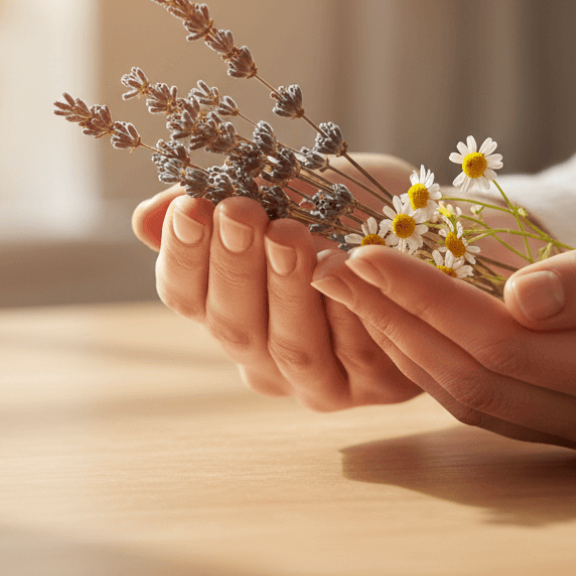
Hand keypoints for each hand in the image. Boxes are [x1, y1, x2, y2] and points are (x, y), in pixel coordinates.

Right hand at [131, 154, 423, 409]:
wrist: (428, 226)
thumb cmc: (344, 207)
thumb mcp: (284, 191)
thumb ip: (221, 204)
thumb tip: (147, 220)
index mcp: (228, 309)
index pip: (186, 293)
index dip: (185, 252)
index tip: (193, 205)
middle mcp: (263, 355)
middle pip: (233, 324)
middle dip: (235, 265)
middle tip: (242, 212)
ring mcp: (316, 378)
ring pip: (293, 345)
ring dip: (290, 289)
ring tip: (293, 234)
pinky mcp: (373, 385)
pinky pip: (359, 353)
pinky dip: (353, 311)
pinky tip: (354, 269)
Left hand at [311, 199, 575, 462]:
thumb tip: (513, 293)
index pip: (505, 345)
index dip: (428, 299)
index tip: (367, 253)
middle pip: (476, 381)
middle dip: (395, 321)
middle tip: (329, 269)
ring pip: (478, 400)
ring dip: (406, 343)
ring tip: (351, 290)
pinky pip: (497, 400)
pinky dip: (442, 359)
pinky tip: (405, 321)